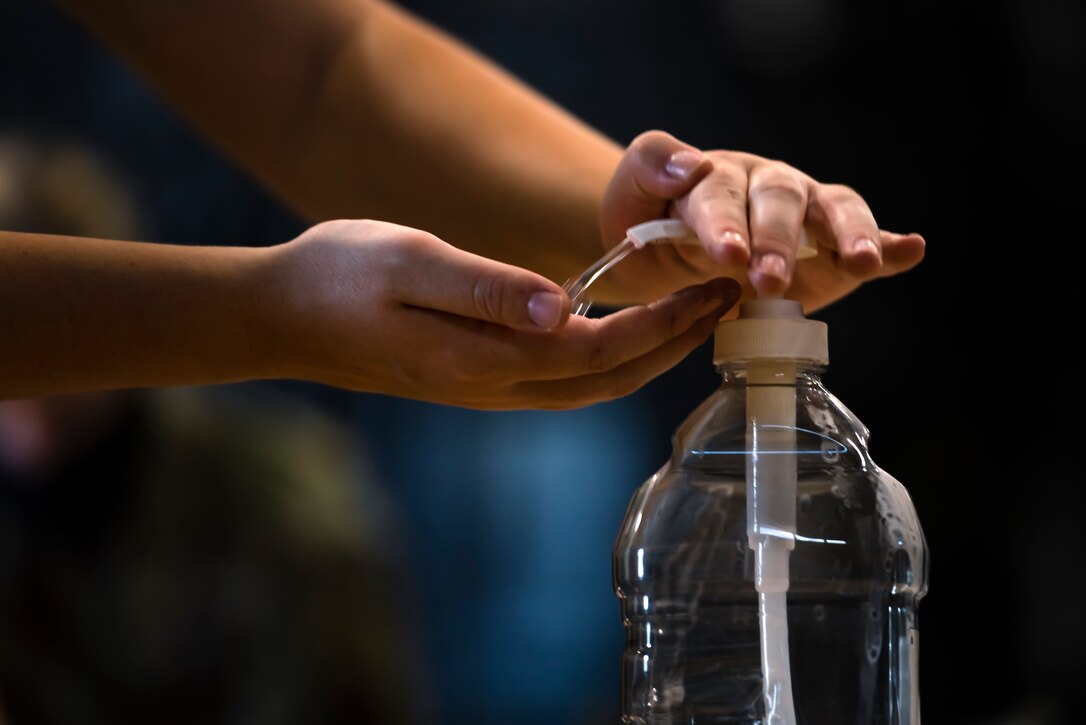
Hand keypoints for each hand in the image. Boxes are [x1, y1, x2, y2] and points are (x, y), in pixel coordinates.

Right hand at [262, 220, 740, 409]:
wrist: (284, 316)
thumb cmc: (340, 278)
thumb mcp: (408, 264)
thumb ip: (485, 288)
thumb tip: (564, 306)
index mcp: (485, 357)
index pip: (600, 350)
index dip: (663, 324)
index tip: (711, 289)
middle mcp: (495, 386)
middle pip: (608, 378)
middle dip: (674, 345)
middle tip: (726, 303)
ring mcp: (486, 389)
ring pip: (589, 385)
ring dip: (648, 354)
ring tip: (692, 315)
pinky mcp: (477, 377)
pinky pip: (563, 378)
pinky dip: (610, 357)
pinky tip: (623, 329)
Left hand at [598, 131, 925, 313]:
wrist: (664, 247)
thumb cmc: (649, 219)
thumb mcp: (630, 194)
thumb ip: (650, 169)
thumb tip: (690, 164)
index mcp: (714, 177)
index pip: (721, 195)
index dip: (725, 223)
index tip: (727, 254)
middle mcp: (766, 188)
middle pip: (782, 203)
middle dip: (779, 241)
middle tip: (769, 280)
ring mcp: (805, 215)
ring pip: (832, 212)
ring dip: (849, 236)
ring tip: (862, 261)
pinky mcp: (830, 250)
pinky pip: (864, 242)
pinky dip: (889, 247)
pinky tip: (910, 249)